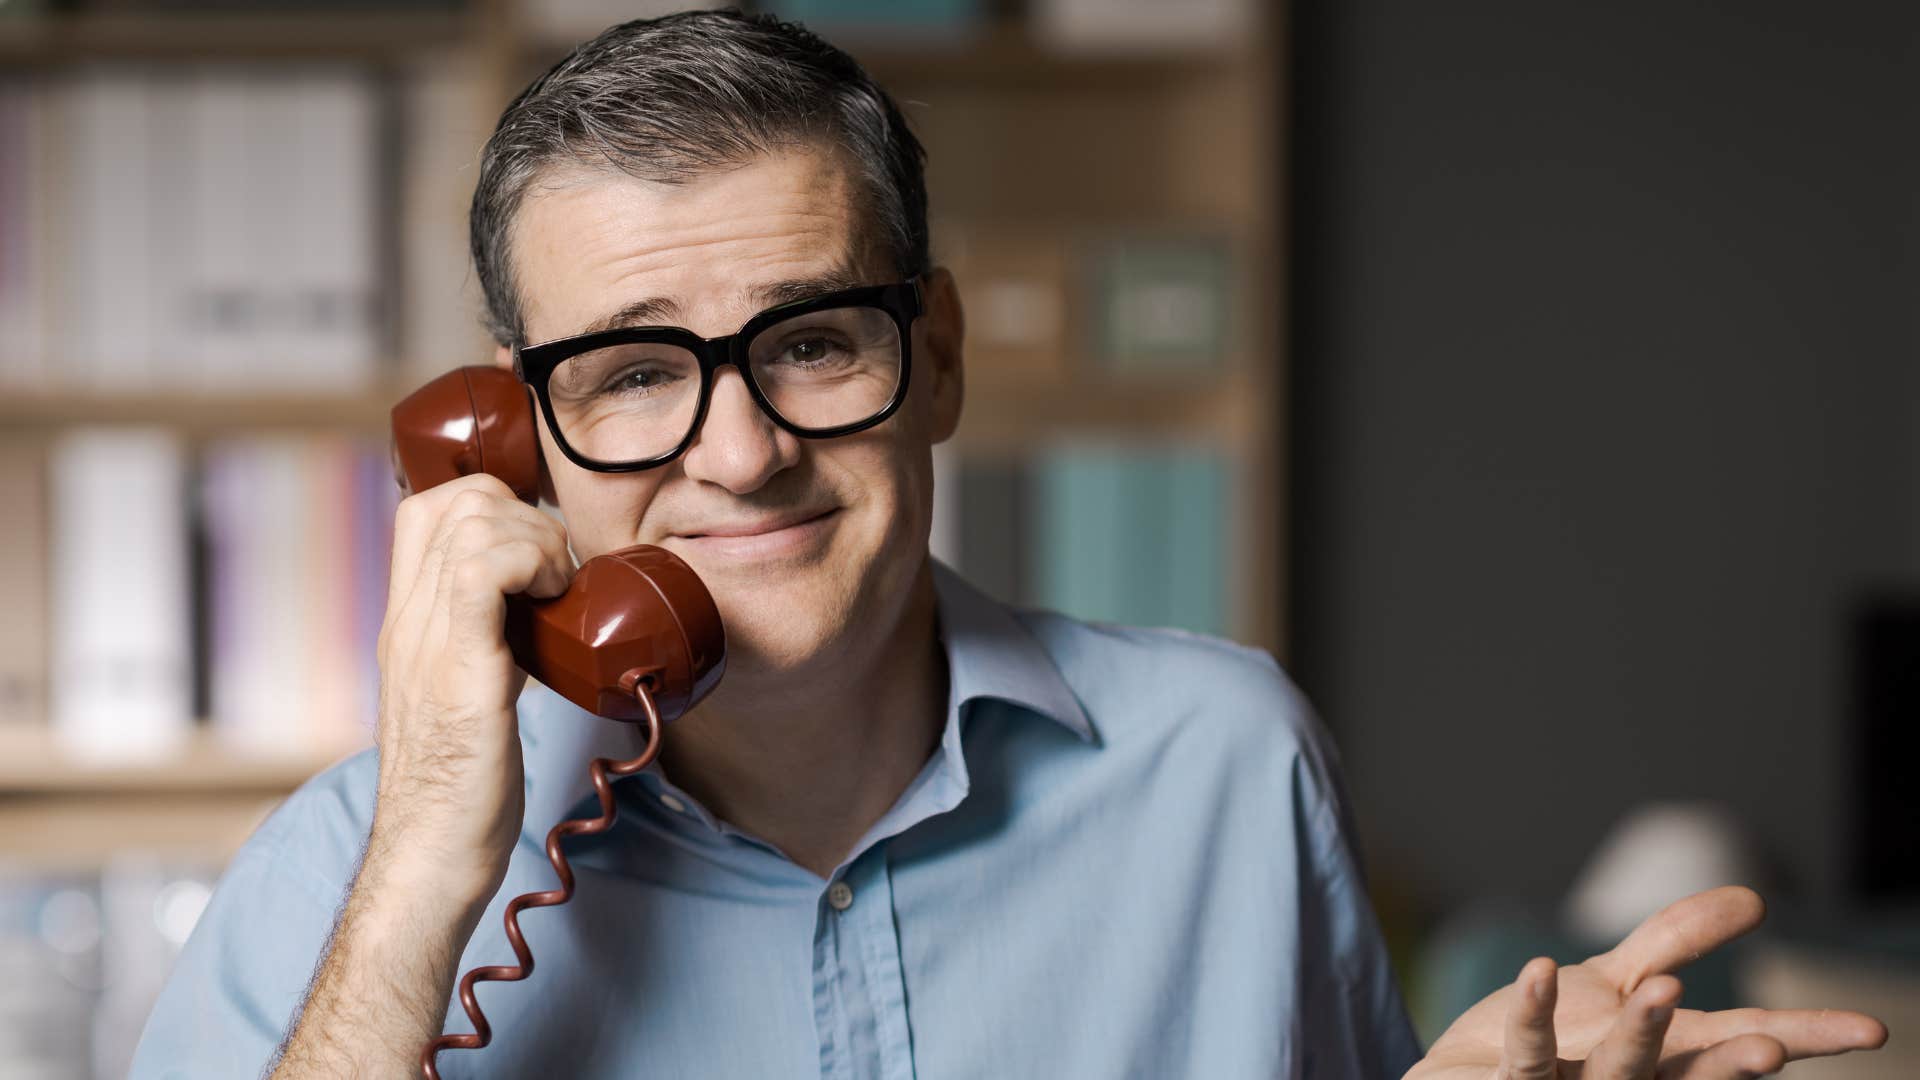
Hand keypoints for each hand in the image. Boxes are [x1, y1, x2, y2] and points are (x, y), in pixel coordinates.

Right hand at [371, 473, 574, 911]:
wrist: (431, 856)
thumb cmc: (462, 789)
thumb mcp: (466, 692)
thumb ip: (486, 643)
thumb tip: (536, 610)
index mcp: (406, 622)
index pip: (428, 508)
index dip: (496, 504)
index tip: (541, 554)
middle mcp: (407, 622)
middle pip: (456, 500)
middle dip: (527, 516)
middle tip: (559, 576)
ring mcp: (426, 643)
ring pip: (471, 521)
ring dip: (537, 539)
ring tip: (560, 594)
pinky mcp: (458, 673)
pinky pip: (480, 573)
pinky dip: (530, 564)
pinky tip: (554, 603)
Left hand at [1407, 887, 1887, 1078]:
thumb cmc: (1560, 1038)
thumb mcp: (1619, 979)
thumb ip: (1677, 939)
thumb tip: (1755, 896)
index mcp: (1668, 1058)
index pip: (1740, 1041)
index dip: (1803, 1037)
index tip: (1872, 1032)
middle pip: (1693, 1070)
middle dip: (1735, 1062)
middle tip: (1772, 1046)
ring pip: (1617, 1070)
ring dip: (1642, 1034)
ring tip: (1665, 991)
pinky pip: (1528, 1049)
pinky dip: (1534, 1011)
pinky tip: (1539, 970)